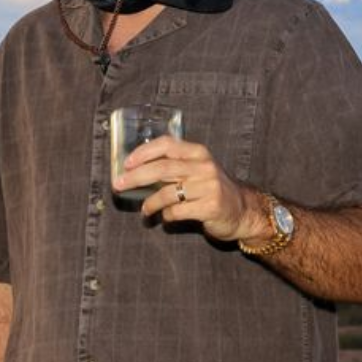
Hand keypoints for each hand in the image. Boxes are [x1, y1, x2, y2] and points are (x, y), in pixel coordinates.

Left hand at [122, 136, 266, 242]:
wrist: (242, 210)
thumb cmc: (211, 189)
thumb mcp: (197, 170)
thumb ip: (173, 166)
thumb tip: (136, 171)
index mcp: (198, 153)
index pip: (166, 144)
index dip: (143, 152)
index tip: (126, 163)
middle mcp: (204, 167)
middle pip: (162, 168)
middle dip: (136, 177)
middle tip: (118, 185)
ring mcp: (208, 187)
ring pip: (167, 193)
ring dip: (149, 203)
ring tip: (145, 210)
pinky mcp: (210, 207)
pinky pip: (177, 211)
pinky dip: (166, 216)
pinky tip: (166, 217)